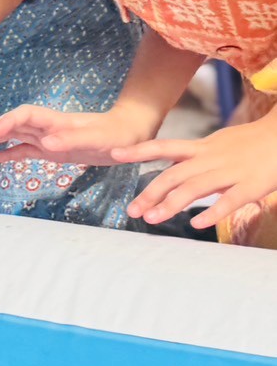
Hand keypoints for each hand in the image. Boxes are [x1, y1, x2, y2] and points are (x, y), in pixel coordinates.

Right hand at [0, 102, 162, 165]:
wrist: (132, 135)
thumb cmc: (118, 135)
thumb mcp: (99, 139)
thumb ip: (72, 140)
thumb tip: (46, 142)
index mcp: (56, 121)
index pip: (24, 116)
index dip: (5, 123)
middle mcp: (48, 127)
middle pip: (15, 124)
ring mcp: (49, 138)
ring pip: (17, 135)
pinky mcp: (53, 151)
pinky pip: (26, 150)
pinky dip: (10, 153)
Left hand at [124, 114, 276, 230]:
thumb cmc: (252, 142)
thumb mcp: (218, 144)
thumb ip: (196, 156)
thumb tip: (175, 168)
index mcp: (202, 148)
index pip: (163, 146)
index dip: (137, 150)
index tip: (113, 155)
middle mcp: (210, 158)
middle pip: (173, 175)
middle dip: (150, 193)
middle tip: (131, 211)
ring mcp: (230, 172)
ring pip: (195, 188)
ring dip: (171, 204)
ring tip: (152, 219)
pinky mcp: (252, 185)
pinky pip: (230, 201)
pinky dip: (213, 212)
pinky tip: (197, 224)